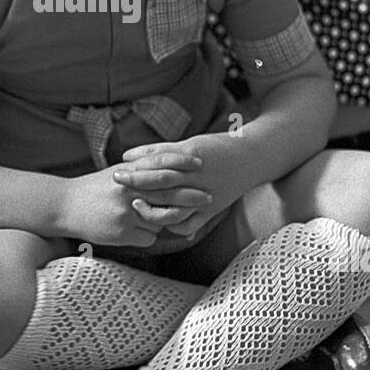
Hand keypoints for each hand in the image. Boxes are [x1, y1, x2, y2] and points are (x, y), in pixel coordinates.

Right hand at [61, 153, 210, 247]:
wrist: (66, 207)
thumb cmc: (95, 189)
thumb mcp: (117, 173)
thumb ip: (141, 171)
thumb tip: (171, 171)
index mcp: (127, 173)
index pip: (159, 164)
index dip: (181, 162)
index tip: (200, 163)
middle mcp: (128, 190)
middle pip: (167, 193)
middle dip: (191, 196)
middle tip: (209, 197)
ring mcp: (125, 212)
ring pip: (161, 219)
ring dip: (166, 220)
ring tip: (165, 217)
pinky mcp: (122, 232)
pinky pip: (148, 237)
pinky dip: (146, 235)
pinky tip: (133, 230)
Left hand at [117, 134, 247, 239]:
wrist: (253, 158)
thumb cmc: (218, 146)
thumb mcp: (190, 143)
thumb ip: (159, 150)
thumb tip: (128, 155)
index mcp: (191, 157)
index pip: (158, 164)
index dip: (136, 168)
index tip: (117, 169)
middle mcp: (196, 177)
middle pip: (161, 184)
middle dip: (137, 184)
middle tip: (117, 184)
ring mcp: (204, 195)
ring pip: (173, 207)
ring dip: (151, 208)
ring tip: (136, 206)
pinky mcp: (211, 209)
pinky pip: (189, 224)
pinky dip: (173, 226)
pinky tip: (160, 223)